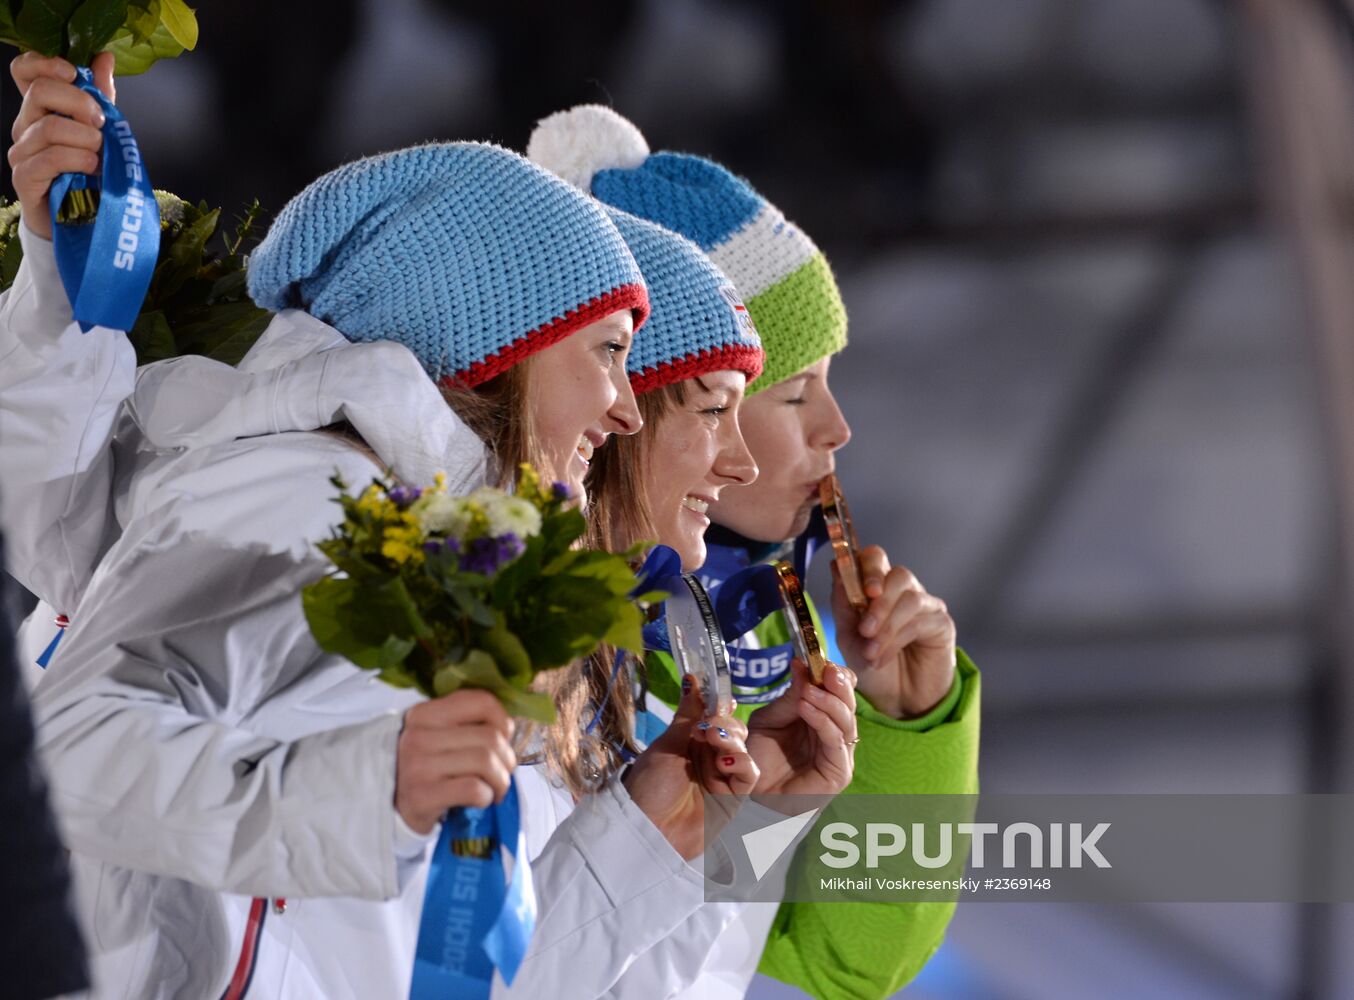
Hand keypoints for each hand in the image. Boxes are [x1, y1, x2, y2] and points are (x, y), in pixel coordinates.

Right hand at [8, 51, 115, 240]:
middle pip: (41, 92)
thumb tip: (104, 56)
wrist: (83, 220)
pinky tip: (92, 168)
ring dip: (85, 139)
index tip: (73, 72)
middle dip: (80, 103)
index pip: (24, 70)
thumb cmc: (90, 172)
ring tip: (99, 154)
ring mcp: (21, 151)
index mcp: (40, 109)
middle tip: (101, 123)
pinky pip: (50, 158)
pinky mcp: (25, 177)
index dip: (45, 63)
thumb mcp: (101, 129)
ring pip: (50, 128)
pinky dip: (78, 159)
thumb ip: (100, 95)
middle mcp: (25, 125)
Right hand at [395, 690, 516, 834]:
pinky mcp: (421, 796)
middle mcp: (417, 736)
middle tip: (502, 773)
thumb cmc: (429, 767)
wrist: (395, 807)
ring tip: (495, 788)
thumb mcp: (440, 735)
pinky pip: (473, 789)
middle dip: (507, 759)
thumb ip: (468, 722)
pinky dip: (486, 796)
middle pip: (490, 737)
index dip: (503, 721)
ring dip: (501, 780)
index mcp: (424, 713)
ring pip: (485, 761)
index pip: (481, 701)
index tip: (503, 739)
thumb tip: (510, 724)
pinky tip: (481, 800)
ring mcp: (417, 766)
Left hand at [623, 675, 757, 859]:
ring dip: (731, 741)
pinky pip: (749, 776)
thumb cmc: (651, 786)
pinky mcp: (734, 798)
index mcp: (692, 743)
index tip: (722, 698)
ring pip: (743, 750)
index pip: (716, 718)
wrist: (647, 830)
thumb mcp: (667, 745)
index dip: (720, 707)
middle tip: (707, 726)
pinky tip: (726, 762)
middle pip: (734, 732)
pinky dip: (742, 764)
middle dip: (725, 724)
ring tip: (713, 740)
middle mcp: (709, 758)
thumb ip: (687, 715)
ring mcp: (723, 778)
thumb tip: (692, 680)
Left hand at [746, 657, 855, 806]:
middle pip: (848, 702)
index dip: (833, 673)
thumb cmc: (759, 759)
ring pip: (846, 720)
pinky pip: (835, 741)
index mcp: (822, 717)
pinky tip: (807, 707)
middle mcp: (835, 734)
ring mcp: (840, 753)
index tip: (817, 657)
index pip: (840, 690)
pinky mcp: (839, 772)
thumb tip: (802, 664)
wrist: (749, 795)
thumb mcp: (770, 719)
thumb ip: (790, 696)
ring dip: (829, 701)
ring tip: (809, 689)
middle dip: (838, 683)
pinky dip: (823, 721)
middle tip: (824, 668)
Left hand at [832, 545, 955, 718]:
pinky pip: (920, 623)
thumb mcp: (848, 636)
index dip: (868, 566)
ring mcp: (926, 605)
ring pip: (910, 599)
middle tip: (864, 626)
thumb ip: (843, 603)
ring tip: (870, 652)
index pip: (876, 558)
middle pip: (899, 573)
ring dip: (885, 627)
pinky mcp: (942, 624)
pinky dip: (896, 641)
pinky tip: (881, 658)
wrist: (893, 700)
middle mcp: (904, 590)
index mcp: (878, 587)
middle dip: (880, 599)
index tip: (860, 589)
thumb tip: (836, 567)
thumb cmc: (870, 664)